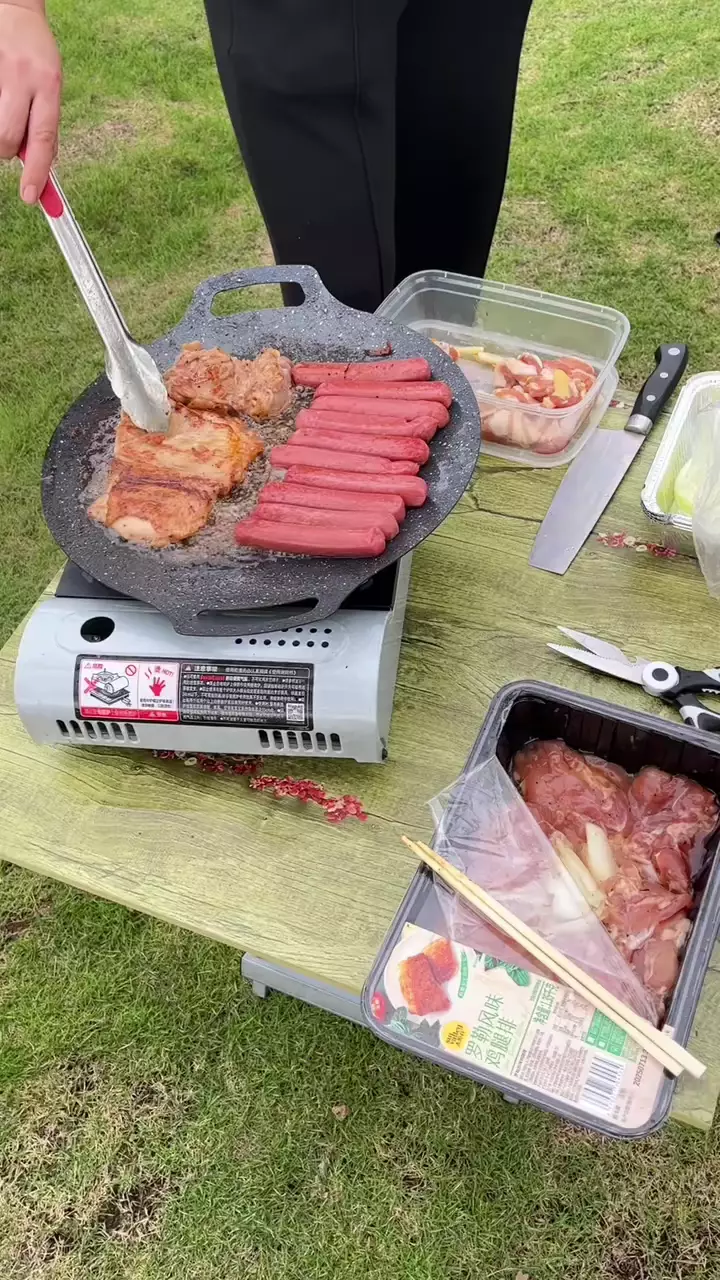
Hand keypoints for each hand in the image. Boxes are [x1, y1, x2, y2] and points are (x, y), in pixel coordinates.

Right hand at [0, 1, 61, 202]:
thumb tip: (39, 164)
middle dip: (7, 149)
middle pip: (8, 138)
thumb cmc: (35, 52)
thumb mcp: (50, 85)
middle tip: (9, 140)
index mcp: (48, 85)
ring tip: (3, 114)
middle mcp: (23, 78)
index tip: (30, 197)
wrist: (13, 7)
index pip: (44, 139)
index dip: (37, 173)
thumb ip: (45, 123)